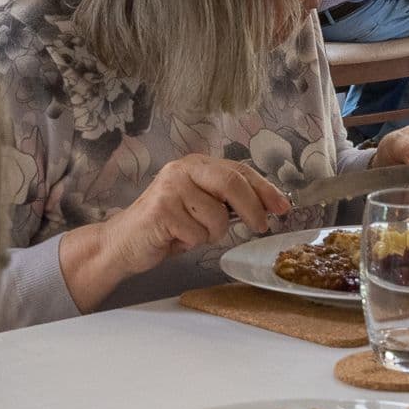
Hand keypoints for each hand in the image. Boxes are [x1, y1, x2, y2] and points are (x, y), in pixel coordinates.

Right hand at [100, 153, 289, 283]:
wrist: (124, 243)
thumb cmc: (167, 227)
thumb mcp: (201, 207)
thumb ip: (227, 200)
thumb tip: (269, 206)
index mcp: (197, 165)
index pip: (239, 171)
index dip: (265, 189)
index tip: (283, 206)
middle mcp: (183, 169)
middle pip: (232, 184)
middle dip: (252, 209)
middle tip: (260, 226)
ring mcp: (171, 187)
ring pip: (217, 216)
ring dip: (211, 234)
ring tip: (191, 233)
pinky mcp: (161, 209)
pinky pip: (197, 233)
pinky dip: (192, 243)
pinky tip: (175, 238)